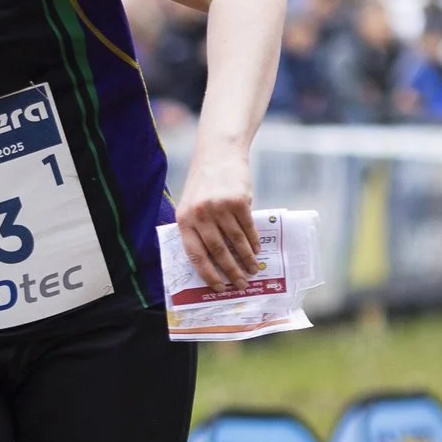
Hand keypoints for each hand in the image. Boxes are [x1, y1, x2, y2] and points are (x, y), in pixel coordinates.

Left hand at [176, 143, 258, 288]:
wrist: (218, 153)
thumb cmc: (204, 182)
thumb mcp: (190, 204)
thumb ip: (196, 228)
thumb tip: (212, 262)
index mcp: (184, 219)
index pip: (195, 255)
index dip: (208, 274)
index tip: (219, 288)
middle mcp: (200, 215)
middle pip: (217, 252)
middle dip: (231, 272)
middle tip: (241, 284)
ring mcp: (220, 208)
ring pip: (235, 242)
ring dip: (246, 259)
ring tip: (253, 270)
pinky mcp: (238, 201)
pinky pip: (248, 229)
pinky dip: (253, 242)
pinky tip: (257, 250)